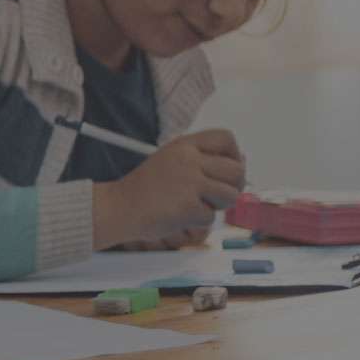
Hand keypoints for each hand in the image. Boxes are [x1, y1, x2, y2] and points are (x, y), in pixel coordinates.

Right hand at [95, 129, 244, 247]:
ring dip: (217, 206)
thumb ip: (202, 159)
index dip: (234, 155)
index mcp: (183, 145)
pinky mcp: (188, 206)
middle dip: (232, 186)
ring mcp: (189, 182)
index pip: (225, 138)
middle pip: (236, 170)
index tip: (225, 169)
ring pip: (230, 195)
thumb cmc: (145, 189)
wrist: (118, 207)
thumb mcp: (171, 161)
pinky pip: (211, 217)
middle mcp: (188, 159)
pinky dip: (198, 221)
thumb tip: (241, 161)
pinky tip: (179, 215)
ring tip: (195, 204)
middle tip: (216, 195)